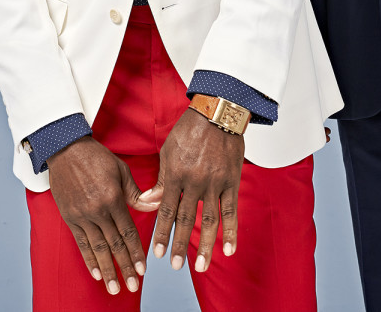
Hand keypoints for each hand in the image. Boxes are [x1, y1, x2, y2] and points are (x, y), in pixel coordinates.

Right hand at [47, 137, 147, 295]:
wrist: (65, 148)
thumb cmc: (96, 157)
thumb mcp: (120, 170)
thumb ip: (135, 193)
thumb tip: (153, 208)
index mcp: (113, 198)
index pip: (128, 232)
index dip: (136, 253)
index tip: (143, 270)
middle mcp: (97, 210)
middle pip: (114, 245)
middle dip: (125, 267)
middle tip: (133, 286)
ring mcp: (82, 215)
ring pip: (98, 248)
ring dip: (108, 270)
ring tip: (115, 288)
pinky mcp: (69, 217)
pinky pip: (81, 243)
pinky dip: (89, 259)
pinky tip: (97, 273)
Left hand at [139, 106, 243, 273]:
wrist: (217, 113)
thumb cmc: (189, 131)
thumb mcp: (168, 152)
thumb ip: (161, 180)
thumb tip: (149, 204)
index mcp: (175, 174)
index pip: (166, 210)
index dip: (162, 233)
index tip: (157, 253)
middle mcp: (194, 182)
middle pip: (186, 220)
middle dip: (179, 245)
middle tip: (174, 266)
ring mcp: (215, 183)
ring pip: (209, 221)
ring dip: (204, 246)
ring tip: (200, 267)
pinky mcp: (231, 182)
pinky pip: (231, 211)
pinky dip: (231, 232)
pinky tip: (228, 250)